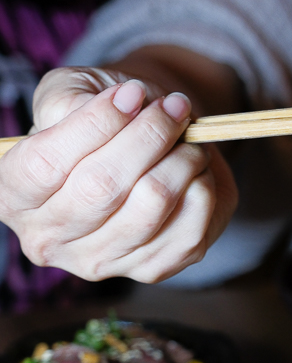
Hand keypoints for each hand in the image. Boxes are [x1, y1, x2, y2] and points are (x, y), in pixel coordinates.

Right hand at [0, 67, 236, 282]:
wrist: (151, 148)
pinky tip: (197, 171)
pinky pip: (188, 229)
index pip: (44, 163)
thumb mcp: (73, 92)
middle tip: (174, 108)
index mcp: (13, 193)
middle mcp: (47, 237)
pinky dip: (202, 188)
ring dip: (182, 161)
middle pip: (101, 187)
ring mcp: (98, 262)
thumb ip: (72, 96)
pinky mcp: (149, 270)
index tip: (133, 92)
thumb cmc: (107, 117)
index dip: (95, 123)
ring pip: (148, 206)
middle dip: (148, 136)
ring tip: (189, 138)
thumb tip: (119, 104)